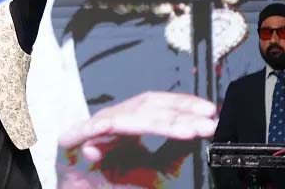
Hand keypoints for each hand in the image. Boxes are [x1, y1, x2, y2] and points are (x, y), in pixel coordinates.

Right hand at [59, 91, 216, 162]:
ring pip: (129, 117)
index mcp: (128, 124)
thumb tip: (197, 134)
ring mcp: (94, 127)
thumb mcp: (153, 169)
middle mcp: (112, 119)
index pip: (157, 105)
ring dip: (162, 123)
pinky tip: (133, 130)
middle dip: (180, 113)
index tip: (210, 111)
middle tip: (208, 121)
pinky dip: (108, 129)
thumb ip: (171, 152)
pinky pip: (95, 130)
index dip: (183, 105)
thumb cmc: (112, 184)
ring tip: (189, 130)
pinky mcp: (74, 139)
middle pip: (147, 106)